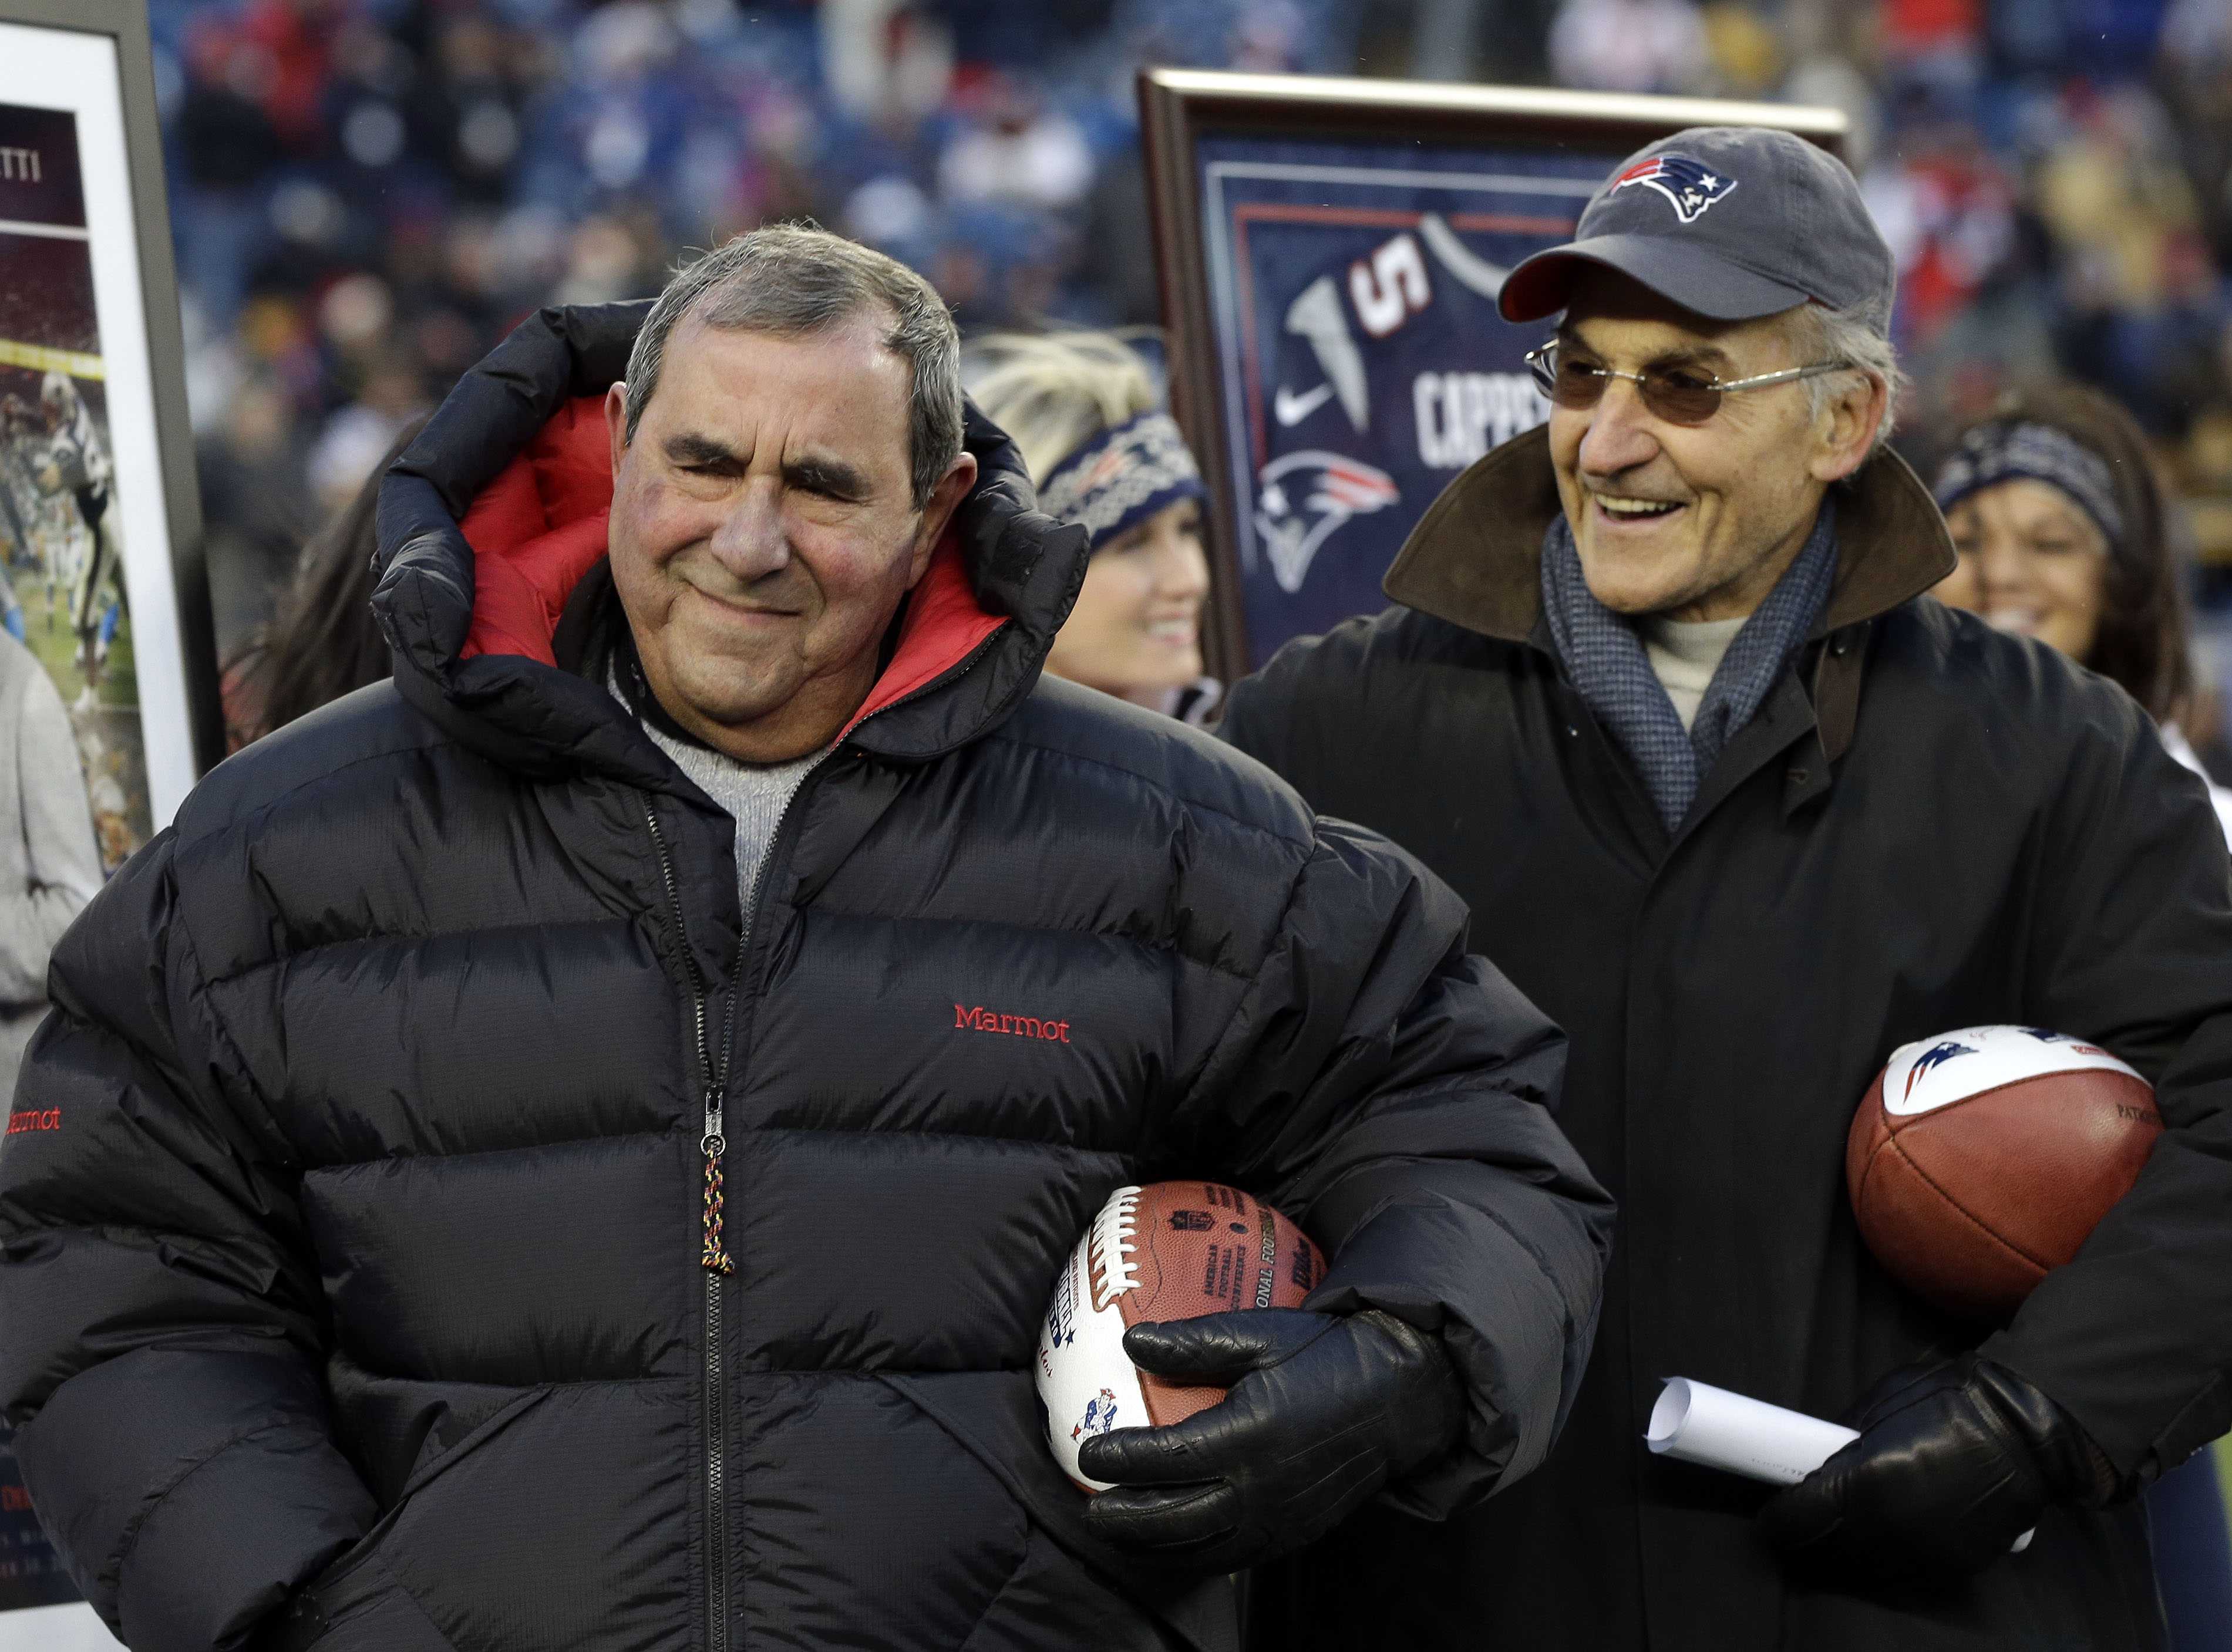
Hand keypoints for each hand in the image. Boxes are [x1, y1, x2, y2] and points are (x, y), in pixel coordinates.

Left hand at [1076, 1307, 1462, 1571]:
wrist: (1400, 1396)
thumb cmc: (1327, 1354)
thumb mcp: (1262, 1333)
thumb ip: (1195, 1342)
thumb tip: (1131, 1342)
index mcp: (1252, 1433)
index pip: (1169, 1458)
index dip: (1123, 1459)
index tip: (1089, 1452)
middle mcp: (1263, 1486)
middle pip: (1176, 1517)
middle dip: (1126, 1519)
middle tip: (1093, 1508)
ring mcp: (1281, 1517)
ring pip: (1203, 1547)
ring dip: (1154, 1545)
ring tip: (1120, 1533)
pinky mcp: (1296, 1533)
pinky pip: (1236, 1556)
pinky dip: (1197, 1555)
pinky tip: (1174, 1545)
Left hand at [1760, 1355, 2107, 1582]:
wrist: (2025, 1431)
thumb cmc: (1947, 1403)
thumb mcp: (1877, 1407)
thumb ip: (1841, 1442)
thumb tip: (1815, 1459)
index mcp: (1866, 1485)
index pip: (1799, 1520)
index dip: (1778, 1518)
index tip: (1773, 1512)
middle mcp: (1891, 1529)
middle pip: (1826, 1552)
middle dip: (1806, 1538)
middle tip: (1798, 1520)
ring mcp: (1925, 1553)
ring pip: (1864, 1569)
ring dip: (1842, 1554)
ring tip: (1834, 1530)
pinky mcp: (1953, 1566)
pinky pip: (1903, 1570)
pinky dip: (1884, 1558)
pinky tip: (1880, 1536)